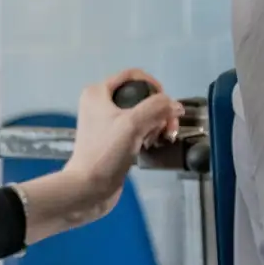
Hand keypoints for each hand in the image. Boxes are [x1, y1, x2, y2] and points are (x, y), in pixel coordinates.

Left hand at [18, 70, 182, 242]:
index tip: (165, 103)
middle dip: (159, 110)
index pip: (133, 75)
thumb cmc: (105, 153)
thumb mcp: (133, 124)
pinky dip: (150, 134)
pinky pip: (140, 129)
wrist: (88, 188)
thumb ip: (157, 108)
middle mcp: (101, 104)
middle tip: (167, 128)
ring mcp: (108, 123)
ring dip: (157, 124)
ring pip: (143, 114)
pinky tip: (152, 145)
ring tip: (159, 139)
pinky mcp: (115, 141)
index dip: (153, 85)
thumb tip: (175, 105)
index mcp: (98, 92)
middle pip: (141, 96)